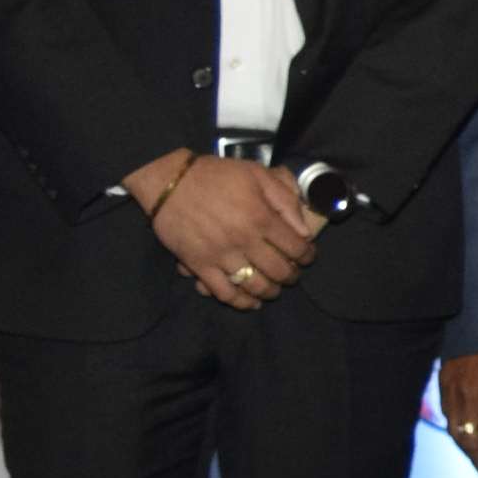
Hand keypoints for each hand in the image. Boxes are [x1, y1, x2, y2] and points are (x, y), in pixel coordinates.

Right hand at [133, 149, 315, 308]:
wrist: (169, 181)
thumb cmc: (216, 175)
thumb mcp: (257, 174)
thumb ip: (285, 201)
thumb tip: (304, 231)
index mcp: (262, 218)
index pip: (296, 248)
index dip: (307, 256)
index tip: (307, 256)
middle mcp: (244, 240)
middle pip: (279, 271)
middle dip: (291, 276)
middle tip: (292, 274)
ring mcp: (221, 255)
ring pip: (254, 285)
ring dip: (270, 291)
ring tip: (274, 289)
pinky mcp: (198, 265)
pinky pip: (223, 292)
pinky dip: (240, 302)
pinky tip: (251, 302)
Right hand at [438, 350, 477, 475]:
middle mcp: (468, 399)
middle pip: (469, 439)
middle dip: (477, 459)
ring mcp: (452, 391)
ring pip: (454, 429)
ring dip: (464, 449)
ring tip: (474, 460)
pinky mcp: (442, 383)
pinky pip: (446, 414)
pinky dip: (453, 430)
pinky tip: (460, 436)